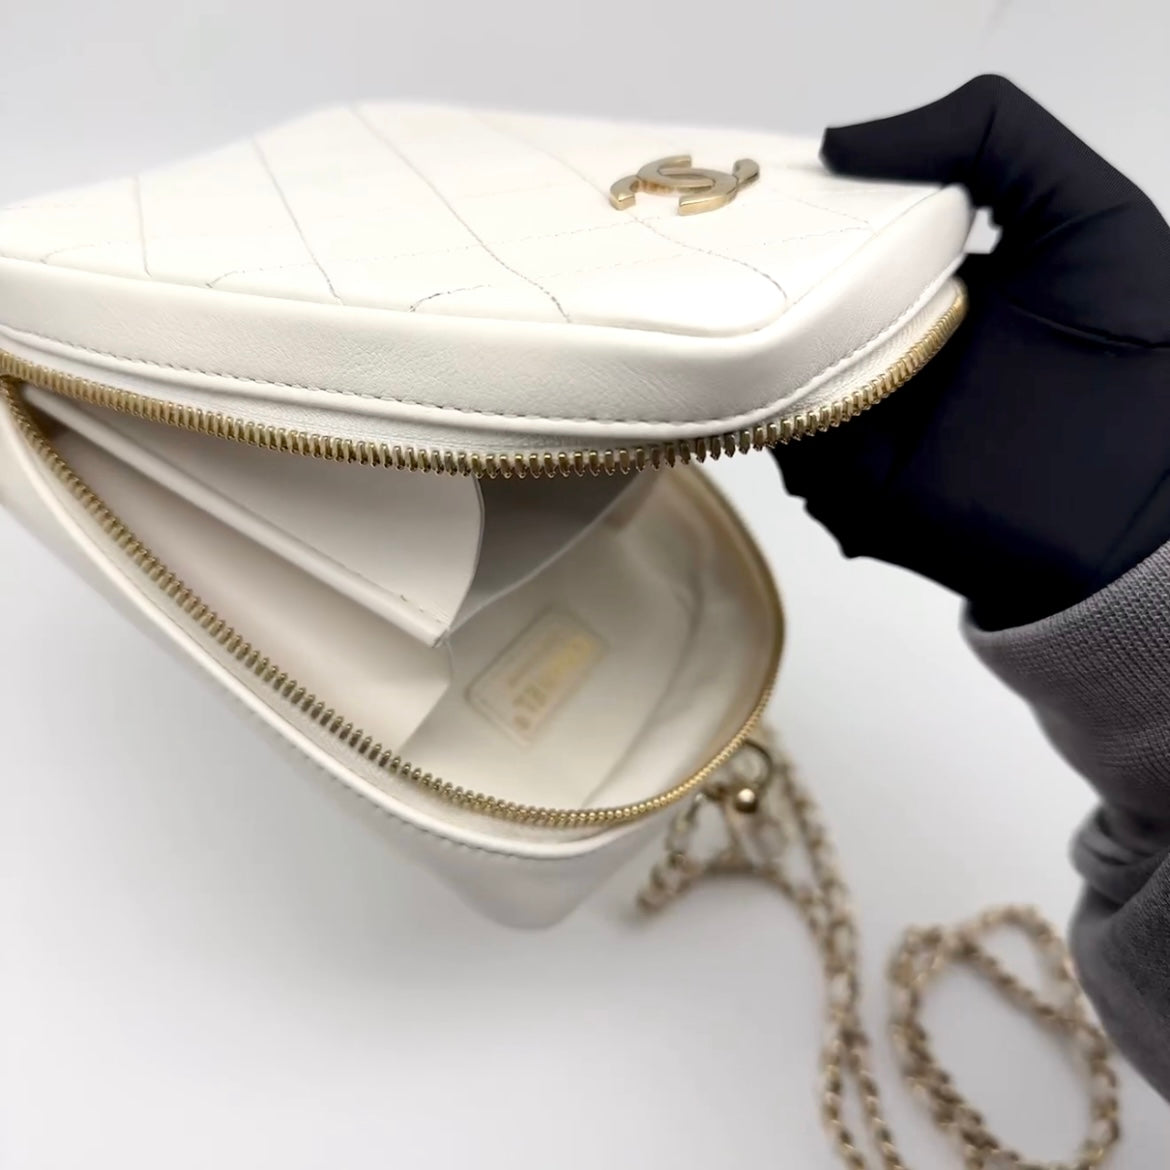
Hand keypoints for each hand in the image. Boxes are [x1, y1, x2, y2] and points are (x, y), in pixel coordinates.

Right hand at [773, 75, 1169, 629]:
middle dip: (758, 276)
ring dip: (760, 349)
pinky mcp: (842, 486)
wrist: (1135, 508)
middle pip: (792, 305)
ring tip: (739, 317)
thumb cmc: (1131, 351)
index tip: (756, 186)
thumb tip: (837, 144)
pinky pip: (785, 446)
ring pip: (774, 374)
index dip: (801, 209)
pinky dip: (774, 419)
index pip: (841, 236)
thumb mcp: (1085, 210)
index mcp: (933, 282)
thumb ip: (991, 137)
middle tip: (715, 243)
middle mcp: (887, 347)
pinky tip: (787, 386)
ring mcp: (861, 420)